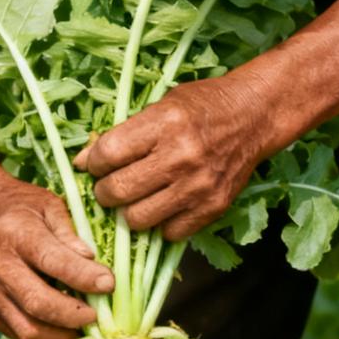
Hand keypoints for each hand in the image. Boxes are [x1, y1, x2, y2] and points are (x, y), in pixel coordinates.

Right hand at [0, 174, 113, 338]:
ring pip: (27, 328)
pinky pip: (17, 333)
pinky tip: (63, 327)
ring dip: (61, 334)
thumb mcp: (50, 205)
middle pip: (38, 303)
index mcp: (14, 232)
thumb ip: (71, 233)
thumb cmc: (22, 208)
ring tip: (83, 327)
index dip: (84, 277)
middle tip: (98, 315)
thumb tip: (91, 262)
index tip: (109, 284)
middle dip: (74, 315)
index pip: (53, 261)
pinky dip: (45, 336)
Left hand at [74, 74, 264, 240]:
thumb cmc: (202, 105)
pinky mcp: (213, 207)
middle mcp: (181, 156)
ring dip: (128, 212)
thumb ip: (124, 133)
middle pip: (118, 191)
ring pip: (138, 219)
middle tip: (110, 186)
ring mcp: (198, 186)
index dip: (93, 163)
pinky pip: (169, 233)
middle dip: (104, 192)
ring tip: (135, 198)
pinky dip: (160, 224)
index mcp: (165, 123)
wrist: (254, 116)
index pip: (108, 154)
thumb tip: (83, 162)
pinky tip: (163, 206)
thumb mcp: (160, 105)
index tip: (95, 165)